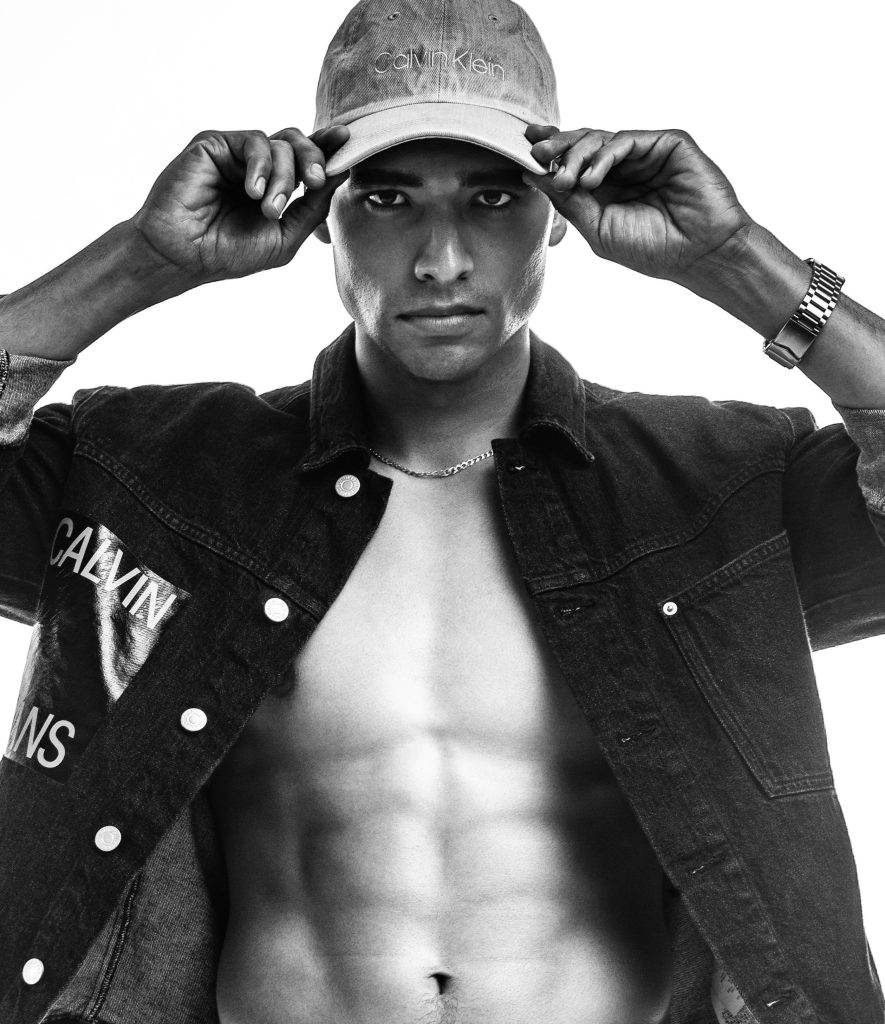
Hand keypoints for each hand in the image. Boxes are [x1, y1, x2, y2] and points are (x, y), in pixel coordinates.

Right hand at [130, 126, 350, 284]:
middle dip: (313, 161)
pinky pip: (253, 142)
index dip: (327, 148)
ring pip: (280, 143)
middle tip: (314, 183)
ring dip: (284, 176)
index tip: (346, 140)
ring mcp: (235, 154)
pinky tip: (252, 191)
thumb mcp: (284, 237)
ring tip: (269, 208)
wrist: (183, 257)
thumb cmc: (229, 253)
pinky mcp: (214, 144)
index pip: (306, 160)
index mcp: (275, 186)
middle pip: (298, 143)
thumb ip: (312, 207)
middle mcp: (257, 167)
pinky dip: (260, 166)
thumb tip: (341, 174)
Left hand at [522, 126, 753, 283]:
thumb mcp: (597, 229)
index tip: (524, 148)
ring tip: (566, 178)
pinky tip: (591, 178)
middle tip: (536, 153)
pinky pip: (628, 139)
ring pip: (601, 138)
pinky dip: (604, 155)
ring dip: (577, 154)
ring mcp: (647, 152)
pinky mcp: (669, 143)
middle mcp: (626, 166)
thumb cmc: (652, 249)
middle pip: (583, 143)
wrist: (700, 255)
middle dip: (557, 146)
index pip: (573, 160)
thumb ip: (568, 201)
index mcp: (608, 186)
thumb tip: (532, 175)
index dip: (550, 151)